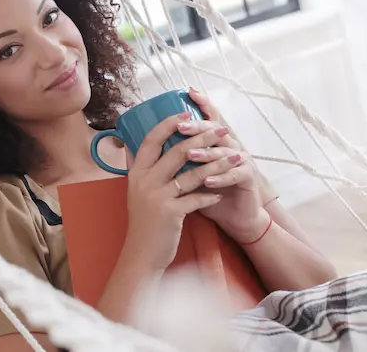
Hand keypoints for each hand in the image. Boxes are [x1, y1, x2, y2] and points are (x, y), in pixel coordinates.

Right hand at [123, 112, 230, 271]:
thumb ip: (137, 169)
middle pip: (176, 151)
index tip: (187, 112)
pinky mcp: (170, 213)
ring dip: (217, 164)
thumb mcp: (135, 192)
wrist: (141, 254)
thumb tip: (131, 144)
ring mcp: (157, 197)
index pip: (151, 139)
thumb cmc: (143, 222)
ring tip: (235, 158)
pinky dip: (211, 194)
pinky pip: (196, 198)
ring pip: (192, 173)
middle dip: (203, 138)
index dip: (169, 123)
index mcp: (136, 173)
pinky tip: (222, 193)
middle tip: (222, 130)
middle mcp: (144, 181)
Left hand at [183, 87, 268, 242]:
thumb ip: (169, 158)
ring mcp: (241, 160)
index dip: (203, 104)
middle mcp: (230, 146)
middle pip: (215, 130)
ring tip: (191, 156)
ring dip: (206, 154)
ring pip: (223, 152)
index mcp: (215, 142)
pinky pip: (235, 175)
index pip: (209, 118)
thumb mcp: (185, 174)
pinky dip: (220, 177)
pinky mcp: (248, 178)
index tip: (189, 92)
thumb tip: (136, 146)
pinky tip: (208, 181)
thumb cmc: (206, 193)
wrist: (233, 217)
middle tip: (182, 126)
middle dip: (198, 128)